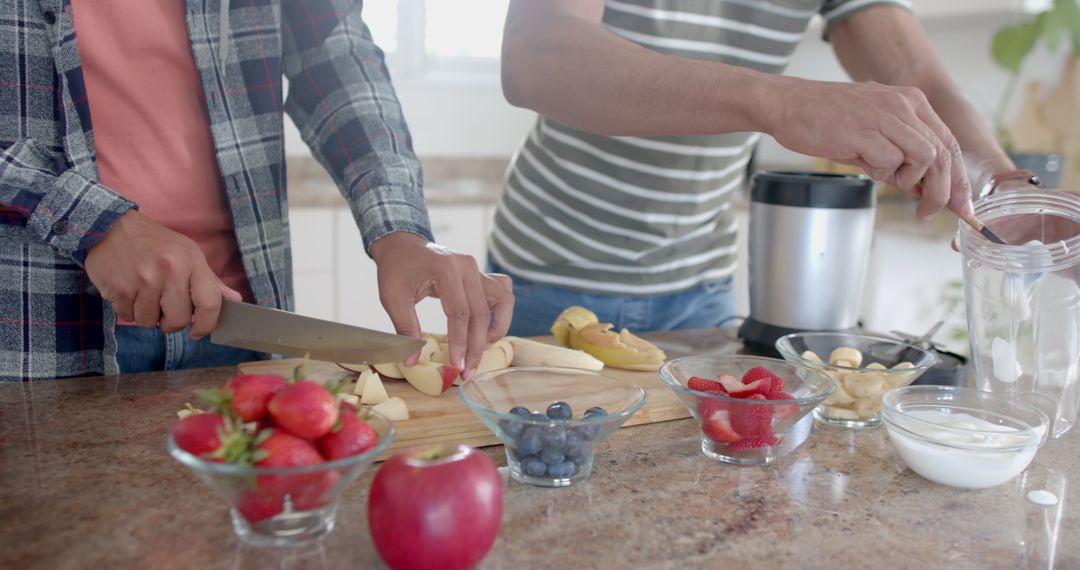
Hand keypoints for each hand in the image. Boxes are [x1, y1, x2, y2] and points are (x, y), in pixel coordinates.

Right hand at [85, 210, 240, 336]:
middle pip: (178, 320)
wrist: (111, 227)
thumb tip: (235, 300)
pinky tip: (130, 293)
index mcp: (191, 261)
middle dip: (172, 323)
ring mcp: (143, 279)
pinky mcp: (119, 288)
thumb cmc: (156, 243)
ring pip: (150, 322)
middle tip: (166, 311)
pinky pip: (128, 317)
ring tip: (146, 297)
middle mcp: (170, 270)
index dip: (207, 324)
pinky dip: (129, 311)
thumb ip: (210, 281)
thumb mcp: (188, 253)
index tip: (198, 331)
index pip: (210, 303)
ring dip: (148, 317)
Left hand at [370, 232, 514, 378]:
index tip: (457, 365)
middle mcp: (468, 266)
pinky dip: (499, 314)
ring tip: (480, 348)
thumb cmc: (396, 269)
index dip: (460, 342)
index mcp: (446, 269)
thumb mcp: (392, 298)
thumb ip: (405, 329)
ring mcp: (477, 269)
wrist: (403, 245)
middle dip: (476, 346)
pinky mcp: (481, 275)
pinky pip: (502, 294)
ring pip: (503, 301)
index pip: (460, 312)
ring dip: (496, 328)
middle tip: (468, 370)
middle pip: (482, 313)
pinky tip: (485, 330)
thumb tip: (413, 361)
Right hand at [770, 80, 971, 218]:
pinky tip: (861, 162)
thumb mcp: (873, 129)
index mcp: (911, 101)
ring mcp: (885, 116)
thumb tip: (923, 187)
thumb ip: (901, 154)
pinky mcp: (864, 131)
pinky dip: (880, 172)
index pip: (950, 143)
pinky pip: (890, 162)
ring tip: (884, 177)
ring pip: (924, 159)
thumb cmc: (825, 118)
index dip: (959, 179)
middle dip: (943, 191)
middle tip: (928, 211)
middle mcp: (904, 105)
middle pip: (944, 155)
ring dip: (909, 180)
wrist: (788, 104)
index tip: (961, 205)